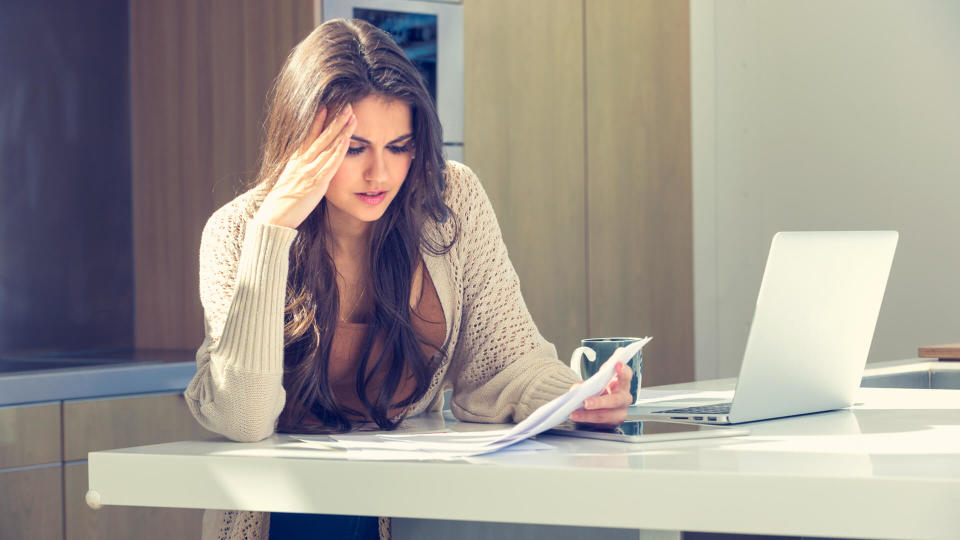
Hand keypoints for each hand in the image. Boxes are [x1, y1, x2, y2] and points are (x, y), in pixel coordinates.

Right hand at [254, 105, 356, 228]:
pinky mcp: (317, 182)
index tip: (327, 104)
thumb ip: (299, 167)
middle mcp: (302, 160)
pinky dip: (338, 151)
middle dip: (335, 119)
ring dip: (341, 130)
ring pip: (328, 145)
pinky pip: (330, 163)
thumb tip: (304, 161)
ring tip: (352, 117)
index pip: (309, 134)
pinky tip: (346, 140)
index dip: (319, 119)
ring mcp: (310, 170)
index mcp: (296, 158)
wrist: (275, 215)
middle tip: (347, 105)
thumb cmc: (284, 200)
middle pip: (322, 135)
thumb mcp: (290, 178)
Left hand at [568, 361, 632, 426]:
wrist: (600, 405)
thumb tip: (577, 389)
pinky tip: (577, 418)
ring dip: (588, 415)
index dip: (623, 370)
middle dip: (600, 402)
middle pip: (616, 400)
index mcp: (622, 384)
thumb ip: (587, 383)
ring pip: (606, 416)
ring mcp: (620, 413)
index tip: (617, 364)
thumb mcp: (595, 383)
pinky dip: (587, 420)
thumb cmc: (600, 390)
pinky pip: (600, 424)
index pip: (626, 375)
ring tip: (575, 414)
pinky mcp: (612, 424)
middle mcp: (624, 398)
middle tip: (586, 402)